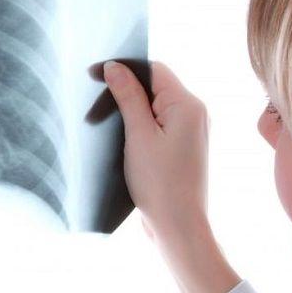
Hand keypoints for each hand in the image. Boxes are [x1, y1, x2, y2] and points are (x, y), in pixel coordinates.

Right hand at [103, 60, 239, 292]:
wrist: (178, 226)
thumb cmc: (160, 183)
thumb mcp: (138, 134)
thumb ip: (127, 96)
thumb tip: (115, 67)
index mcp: (187, 105)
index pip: (154, 70)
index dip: (125, 68)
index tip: (97, 75)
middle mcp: (194, 113)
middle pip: (154, 86)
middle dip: (125, 91)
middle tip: (97, 105)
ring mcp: (190, 131)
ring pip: (154, 106)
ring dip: (130, 110)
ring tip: (107, 124)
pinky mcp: (182, 146)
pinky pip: (157, 124)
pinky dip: (138, 125)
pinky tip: (122, 138)